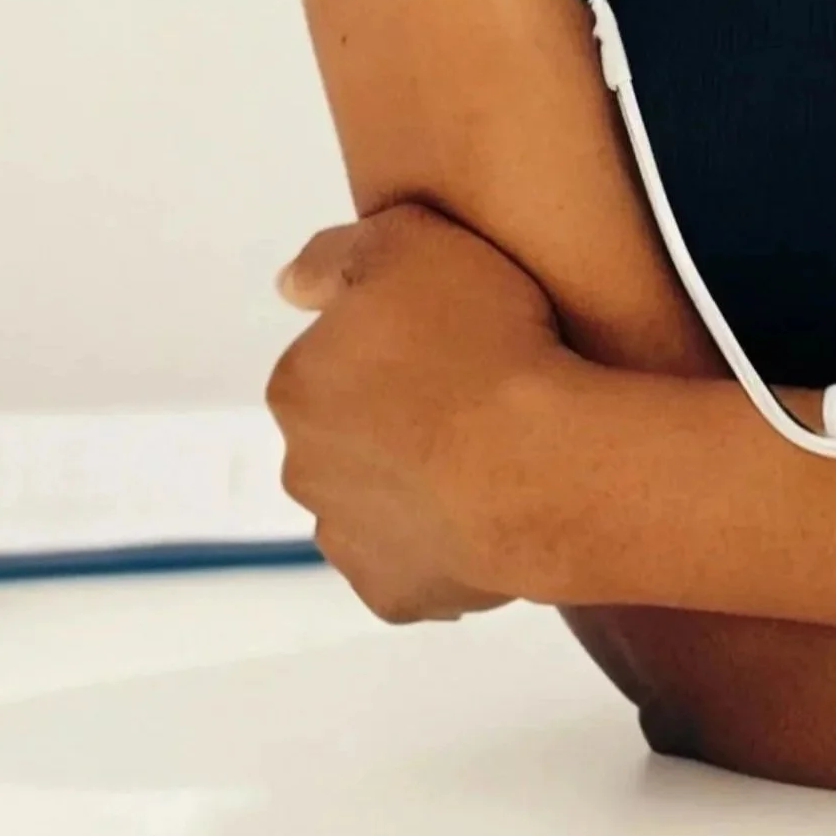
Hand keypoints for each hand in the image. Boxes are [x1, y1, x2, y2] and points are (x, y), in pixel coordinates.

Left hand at [267, 201, 590, 623]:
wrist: (543, 462)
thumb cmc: (481, 343)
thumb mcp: (411, 240)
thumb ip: (337, 254)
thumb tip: (292, 284)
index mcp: (297, 385)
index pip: (333, 355)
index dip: (394, 340)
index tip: (450, 335)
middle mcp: (304, 467)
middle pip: (349, 430)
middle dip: (397, 414)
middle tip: (474, 390)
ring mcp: (348, 540)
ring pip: (376, 498)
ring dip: (416, 477)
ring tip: (493, 450)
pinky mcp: (394, 595)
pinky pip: (414, 559)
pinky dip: (444, 536)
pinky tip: (492, 504)